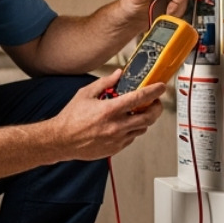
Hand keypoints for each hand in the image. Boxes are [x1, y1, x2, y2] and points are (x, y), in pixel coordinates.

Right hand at [48, 70, 165, 160]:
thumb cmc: (71, 118)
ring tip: (139, 112)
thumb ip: (105, 82)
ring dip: (145, 119)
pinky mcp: (115, 148)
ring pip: (142, 128)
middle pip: (148, 117)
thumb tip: (118, 74)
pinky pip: (132, 138)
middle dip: (157, 108)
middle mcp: (116, 126)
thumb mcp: (85, 94)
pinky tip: (126, 124)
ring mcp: (117, 139)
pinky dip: (133, 130)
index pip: (139, 98)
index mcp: (110, 109)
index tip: (161, 87)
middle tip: (156, 102)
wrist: (62, 140)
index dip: (154, 91)